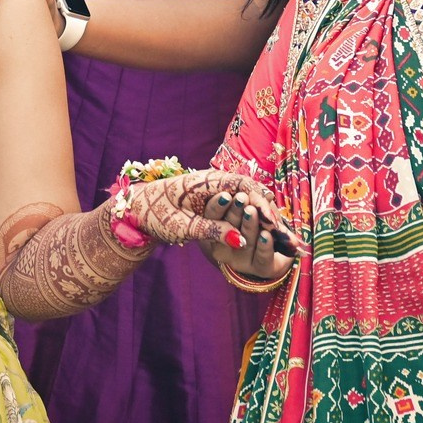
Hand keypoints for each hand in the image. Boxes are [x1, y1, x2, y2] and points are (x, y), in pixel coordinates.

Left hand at [125, 169, 293, 249]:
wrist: (137, 211)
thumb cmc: (155, 215)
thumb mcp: (182, 226)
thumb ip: (211, 231)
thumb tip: (241, 241)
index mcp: (203, 181)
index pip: (240, 185)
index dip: (258, 201)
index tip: (270, 220)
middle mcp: (213, 182)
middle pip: (250, 192)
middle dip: (269, 212)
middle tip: (285, 234)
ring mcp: (216, 192)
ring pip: (248, 201)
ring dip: (265, 218)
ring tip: (284, 238)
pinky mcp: (217, 203)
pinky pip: (241, 209)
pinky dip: (255, 221)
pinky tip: (269, 235)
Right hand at [197, 188, 297, 283]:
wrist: (277, 250)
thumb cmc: (259, 221)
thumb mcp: (252, 206)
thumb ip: (250, 198)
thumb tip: (250, 190)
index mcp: (216, 228)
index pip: (212, 217)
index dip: (217, 206)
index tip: (224, 195)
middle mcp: (225, 246)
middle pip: (228, 228)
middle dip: (235, 212)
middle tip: (240, 199)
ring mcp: (240, 259)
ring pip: (244, 241)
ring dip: (249, 226)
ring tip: (252, 211)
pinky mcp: (258, 268)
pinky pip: (261, 258)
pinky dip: (264, 246)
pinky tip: (267, 235)